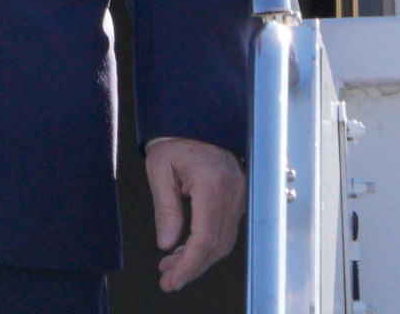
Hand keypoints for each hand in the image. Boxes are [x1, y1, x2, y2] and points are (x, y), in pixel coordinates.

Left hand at [145, 136, 243, 291]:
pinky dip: (207, 246)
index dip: (189, 264)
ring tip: (171, 267)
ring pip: (223, 242)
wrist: (197, 120)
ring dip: (198, 259)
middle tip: (167, 279)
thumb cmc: (175, 141)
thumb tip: (167, 243)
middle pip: (217, 246)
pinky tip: (185, 250)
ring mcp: (239, 196)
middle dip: (191, 267)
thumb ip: (165, 208)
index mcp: (213, 184)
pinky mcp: (238, 198)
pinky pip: (225, 230)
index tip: (172, 280)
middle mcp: (233, 193)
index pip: (205, 238)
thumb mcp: (160, 170)